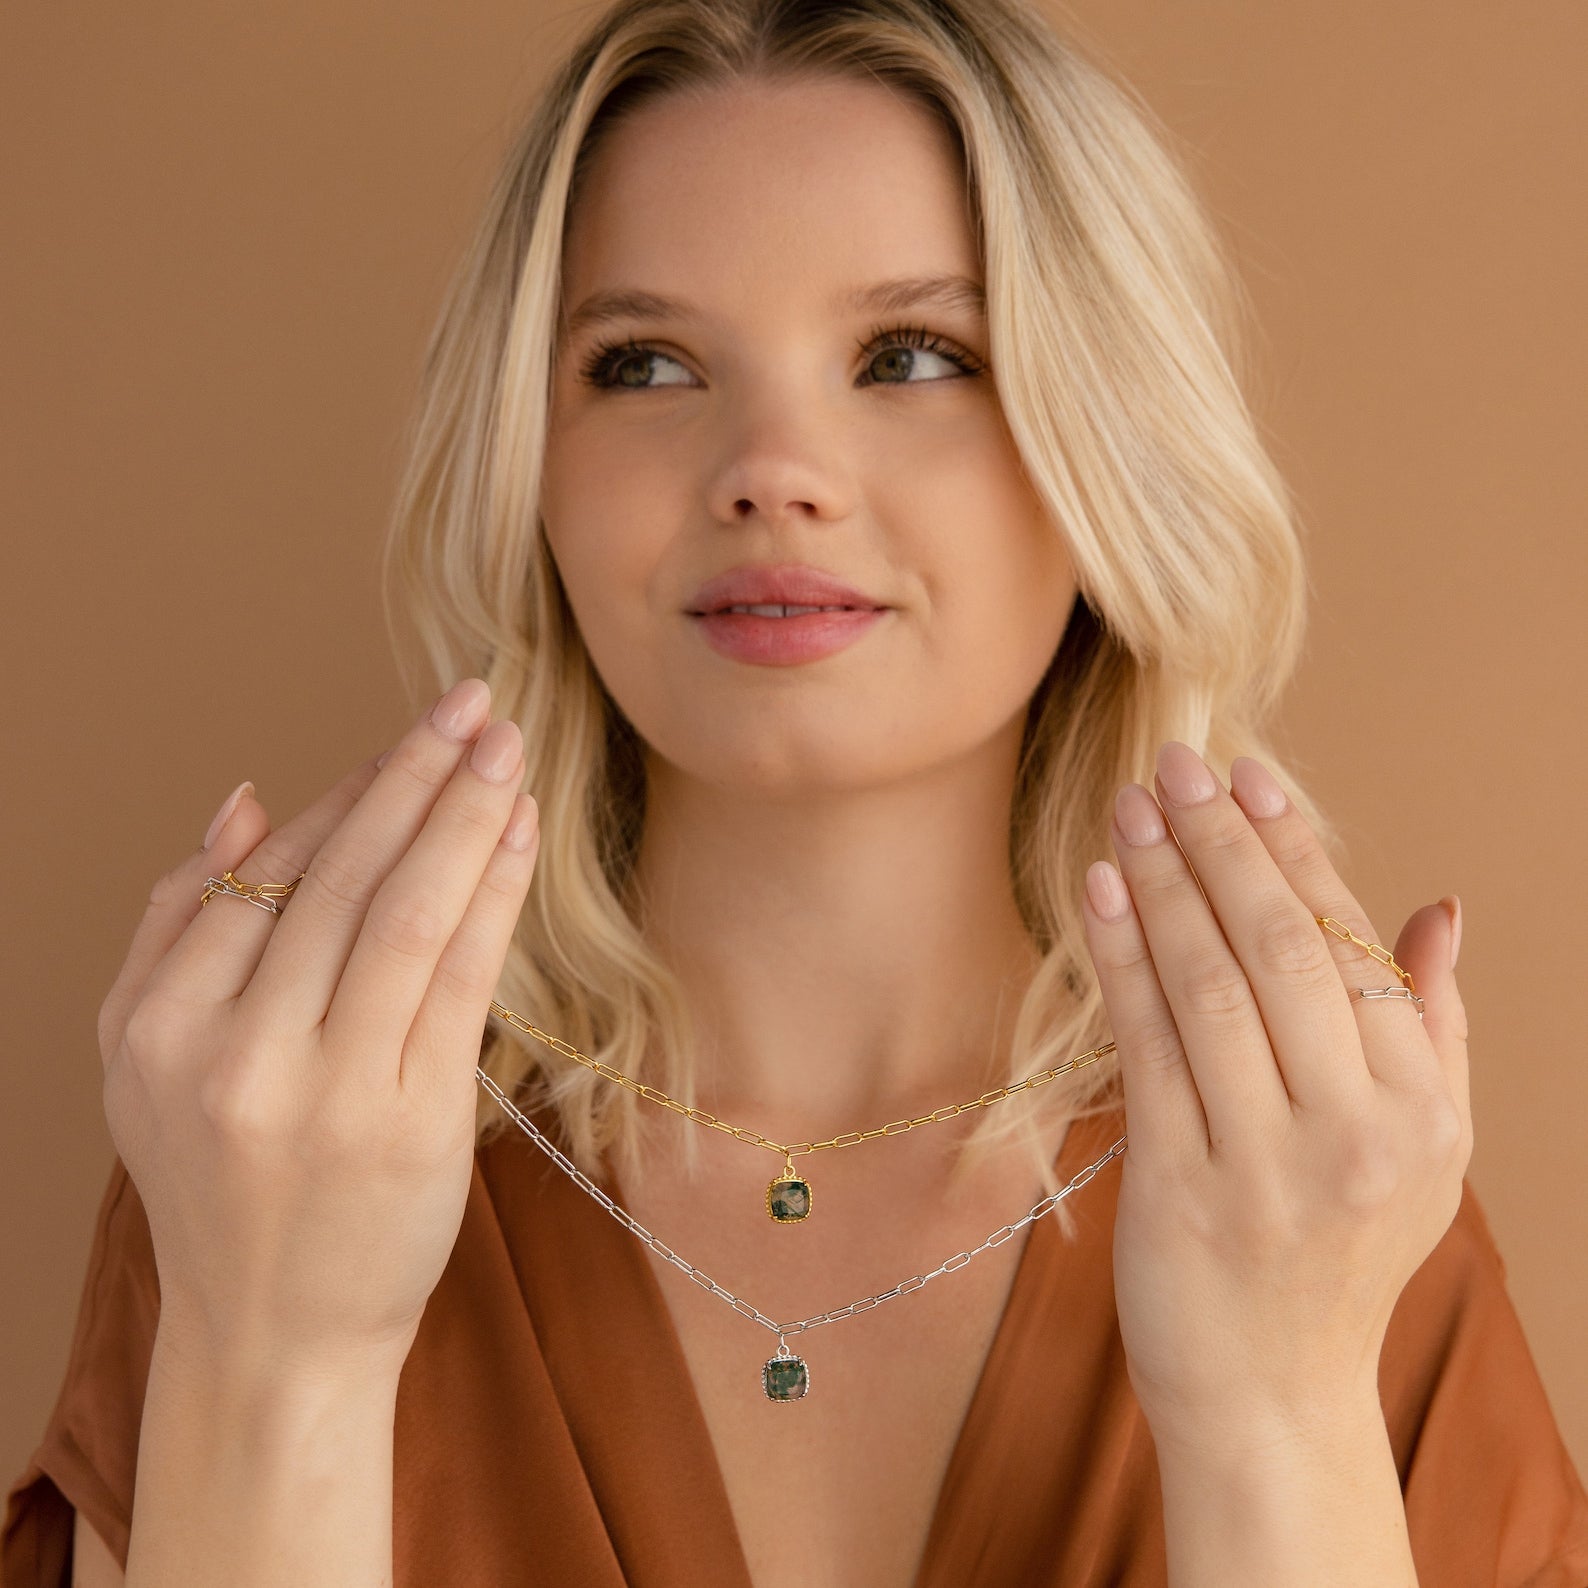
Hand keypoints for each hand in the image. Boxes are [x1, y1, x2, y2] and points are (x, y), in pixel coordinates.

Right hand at [97, 679, 538, 1379]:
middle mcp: (235, 1055)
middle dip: (413, 776)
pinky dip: (493, 898)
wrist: (272, 1337)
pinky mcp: (412, 1125)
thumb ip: (178, 926)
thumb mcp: (145, 1062)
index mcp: (159, 1028)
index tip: (408, 737)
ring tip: (506, 749)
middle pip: (338, 880)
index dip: (347, 795)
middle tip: (471, 702)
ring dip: (463, 818)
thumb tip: (247, 798)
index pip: (266, 877)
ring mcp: (327, 1093)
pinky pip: (459, 982)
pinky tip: (520, 837)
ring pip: (403, 916)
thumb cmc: (221, 1184)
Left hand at [1080, 741, 1470, 1457]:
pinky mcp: (1179, 1187)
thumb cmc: (1343, 1250)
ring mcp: (1264, 1163)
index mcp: (1419, 1109)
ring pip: (1210, 988)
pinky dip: (1123, 961)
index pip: (1352, 946)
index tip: (1250, 778)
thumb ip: (1433, 1024)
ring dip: (1166, 886)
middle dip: (1223, 846)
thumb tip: (1439, 908)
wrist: (1274, 1391)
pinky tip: (1103, 893)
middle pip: (1280, 951)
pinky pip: (1148, 1048)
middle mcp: (1352, 1131)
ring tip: (1130, 810)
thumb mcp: (1426, 1149)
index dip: (1295, 851)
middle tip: (1176, 765)